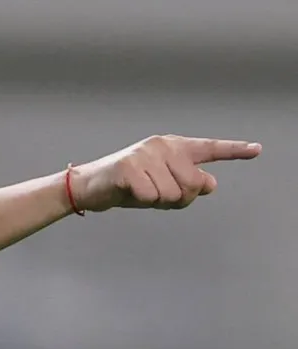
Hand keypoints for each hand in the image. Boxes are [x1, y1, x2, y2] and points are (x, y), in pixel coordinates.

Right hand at [68, 135, 261, 212]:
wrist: (91, 186)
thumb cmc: (129, 186)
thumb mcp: (163, 186)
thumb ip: (188, 183)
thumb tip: (210, 183)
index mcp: (173, 148)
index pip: (208, 149)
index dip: (234, 150)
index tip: (256, 149)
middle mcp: (162, 146)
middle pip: (193, 184)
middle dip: (177, 198)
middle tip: (154, 193)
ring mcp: (145, 155)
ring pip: (173, 194)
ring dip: (157, 202)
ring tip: (140, 192)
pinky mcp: (128, 168)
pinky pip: (152, 197)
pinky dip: (142, 201)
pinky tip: (129, 192)